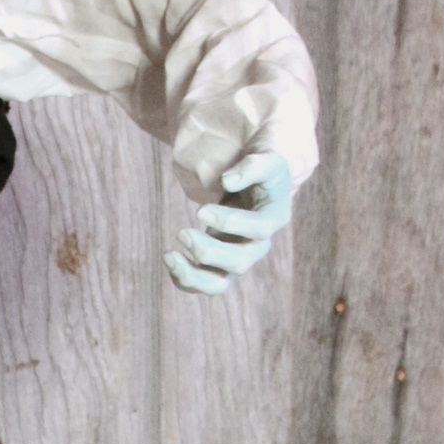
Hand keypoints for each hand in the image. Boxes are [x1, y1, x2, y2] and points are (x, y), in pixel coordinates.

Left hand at [164, 151, 291, 295]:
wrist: (255, 186)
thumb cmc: (261, 172)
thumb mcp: (265, 159)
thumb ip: (252, 166)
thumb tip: (228, 181)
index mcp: (274, 218)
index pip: (258, 229)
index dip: (230, 222)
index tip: (200, 210)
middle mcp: (258, 245)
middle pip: (240, 263)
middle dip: (209, 251)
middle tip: (182, 232)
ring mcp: (239, 258)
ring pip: (220, 285)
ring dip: (193, 276)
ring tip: (170, 256)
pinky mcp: (221, 265)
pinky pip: (204, 284)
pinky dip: (184, 279)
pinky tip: (170, 259)